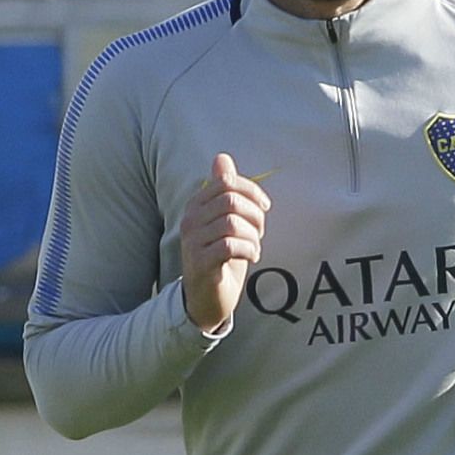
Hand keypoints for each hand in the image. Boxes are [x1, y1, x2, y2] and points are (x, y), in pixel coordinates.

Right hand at [180, 153, 271, 332]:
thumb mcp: (222, 220)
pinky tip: (251, 257)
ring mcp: (193, 242)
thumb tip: (222, 157)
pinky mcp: (200, 263)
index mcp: (195, 205)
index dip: (252, 191)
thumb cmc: (218, 255)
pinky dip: (249, 250)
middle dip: (255, 215)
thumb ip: (224, 191)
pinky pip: (230, 246)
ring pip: (232, 224)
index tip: (264, 207)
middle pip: (231, 201)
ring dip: (253, 236)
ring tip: (255, 247)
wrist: (205, 297)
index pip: (226, 183)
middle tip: (260, 231)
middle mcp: (190, 220)